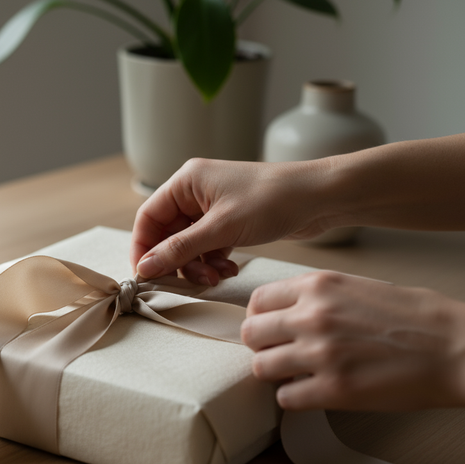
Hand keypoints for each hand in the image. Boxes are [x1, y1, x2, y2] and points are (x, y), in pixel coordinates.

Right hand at [130, 158, 330, 284]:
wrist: (321, 198)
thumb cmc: (274, 199)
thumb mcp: (222, 228)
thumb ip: (180, 249)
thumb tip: (146, 267)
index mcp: (187, 181)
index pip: (148, 217)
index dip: (143, 248)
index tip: (146, 275)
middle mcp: (196, 192)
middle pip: (168, 234)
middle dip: (178, 261)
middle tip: (190, 281)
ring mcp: (214, 207)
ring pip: (189, 245)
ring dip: (199, 265)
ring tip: (217, 276)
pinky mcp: (231, 221)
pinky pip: (209, 247)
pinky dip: (215, 262)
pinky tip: (230, 269)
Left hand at [241, 271, 464, 410]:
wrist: (457, 348)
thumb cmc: (418, 318)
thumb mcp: (358, 285)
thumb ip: (318, 296)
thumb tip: (288, 309)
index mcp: (317, 285)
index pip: (258, 301)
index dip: (261, 318)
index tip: (270, 328)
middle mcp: (312, 315)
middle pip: (251, 334)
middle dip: (262, 346)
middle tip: (279, 353)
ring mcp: (320, 353)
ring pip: (260, 367)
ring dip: (275, 373)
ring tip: (296, 374)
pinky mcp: (333, 389)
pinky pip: (285, 397)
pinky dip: (294, 397)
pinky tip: (312, 392)